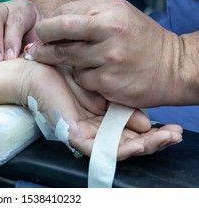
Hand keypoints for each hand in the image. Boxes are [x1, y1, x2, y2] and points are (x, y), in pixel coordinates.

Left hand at [19, 59, 182, 160]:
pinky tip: (137, 144)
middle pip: (129, 143)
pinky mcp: (73, 134)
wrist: (40, 65)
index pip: (132, 132)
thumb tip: (145, 119)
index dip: (154, 133)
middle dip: (154, 142)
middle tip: (175, 136)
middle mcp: (96, 129)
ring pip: (117, 150)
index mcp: (103, 117)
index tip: (175, 128)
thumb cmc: (66, 72)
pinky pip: (98, 148)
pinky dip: (118, 149)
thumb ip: (120, 104)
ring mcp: (85, 134)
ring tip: (164, 140)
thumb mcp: (102, 87)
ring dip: (142, 147)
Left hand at [27, 0, 181, 107]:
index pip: (65, 13)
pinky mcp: (110, 82)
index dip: (49, 25)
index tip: (43, 33)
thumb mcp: (118, 14)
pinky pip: (81, 79)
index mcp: (110, 11)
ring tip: (62, 61)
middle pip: (61, 30)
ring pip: (66, 58)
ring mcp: (110, 58)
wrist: (173, 67)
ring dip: (59, 61)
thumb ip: (87, 14)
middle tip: (34, 48)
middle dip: (42, 39)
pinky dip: (81, 78)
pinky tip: (93, 75)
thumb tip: (52, 20)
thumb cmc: (139, 38)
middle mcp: (110, 32)